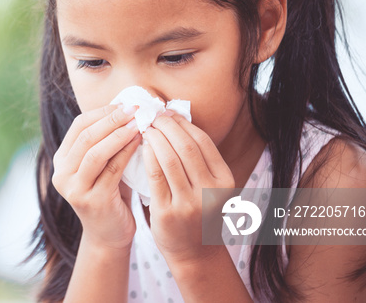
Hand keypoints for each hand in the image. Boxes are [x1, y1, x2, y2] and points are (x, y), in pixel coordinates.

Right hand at [52, 104, 142, 250]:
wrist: (109, 234)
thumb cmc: (110, 193)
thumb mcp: (102, 165)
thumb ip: (106, 141)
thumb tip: (125, 106)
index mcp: (61, 160)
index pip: (78, 126)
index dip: (103, 112)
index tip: (125, 103)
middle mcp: (61, 174)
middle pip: (86, 136)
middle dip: (112, 119)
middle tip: (134, 108)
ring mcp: (74, 189)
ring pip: (95, 152)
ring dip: (119, 134)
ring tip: (138, 123)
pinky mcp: (91, 201)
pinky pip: (111, 170)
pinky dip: (126, 153)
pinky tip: (140, 143)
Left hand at [141, 111, 234, 265]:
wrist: (195, 253)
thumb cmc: (199, 212)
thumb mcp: (211, 186)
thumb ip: (199, 159)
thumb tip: (176, 119)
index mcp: (225, 180)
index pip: (202, 141)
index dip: (182, 123)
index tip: (167, 112)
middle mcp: (210, 192)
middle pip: (185, 147)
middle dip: (166, 126)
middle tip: (152, 115)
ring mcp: (189, 204)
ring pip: (169, 159)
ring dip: (154, 138)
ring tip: (145, 128)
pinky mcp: (168, 212)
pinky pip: (154, 176)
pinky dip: (147, 156)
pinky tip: (141, 147)